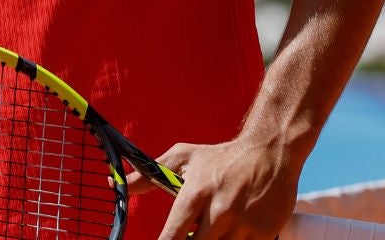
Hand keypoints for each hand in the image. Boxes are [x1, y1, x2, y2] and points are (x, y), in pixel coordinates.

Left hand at [129, 137, 301, 239]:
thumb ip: (147, 176)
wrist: (270, 152)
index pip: (172, 236)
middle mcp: (219, 212)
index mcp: (195, 195)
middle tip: (184, 235)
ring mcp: (243, 226)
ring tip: (206, 231)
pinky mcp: (264, 233)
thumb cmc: (220, 157)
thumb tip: (114, 182)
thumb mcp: (182, 158)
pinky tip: (225, 233)